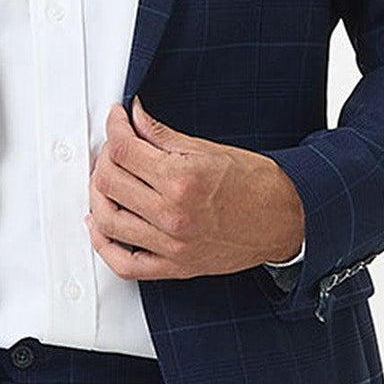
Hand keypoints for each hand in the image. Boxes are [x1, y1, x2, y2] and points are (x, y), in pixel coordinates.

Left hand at [84, 95, 304, 280]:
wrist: (286, 218)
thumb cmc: (255, 184)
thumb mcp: (208, 149)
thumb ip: (162, 134)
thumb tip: (135, 116)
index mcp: (181, 178)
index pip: (123, 150)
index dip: (114, 128)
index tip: (117, 119)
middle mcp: (172, 213)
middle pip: (109, 182)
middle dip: (104, 157)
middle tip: (114, 147)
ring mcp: (171, 244)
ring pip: (108, 221)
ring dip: (97, 196)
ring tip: (105, 180)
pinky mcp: (174, 267)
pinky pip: (124, 264)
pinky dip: (104, 245)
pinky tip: (101, 225)